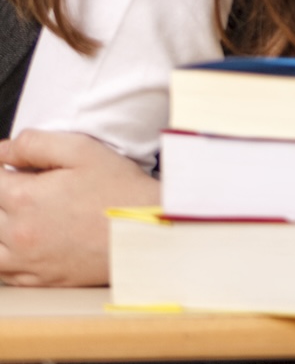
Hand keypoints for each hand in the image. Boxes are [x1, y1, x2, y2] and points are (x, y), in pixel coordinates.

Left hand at [0, 129, 160, 286]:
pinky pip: (3, 272)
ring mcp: (26, 260)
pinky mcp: (38, 279)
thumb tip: (2, 150)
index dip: (2, 170)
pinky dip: (6, 257)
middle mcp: (17, 232)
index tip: (13, 169)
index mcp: (24, 198)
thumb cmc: (122, 191)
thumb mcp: (83, 150)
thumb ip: (35, 143)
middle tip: (26, 193)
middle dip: (4, 197)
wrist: (150, 232)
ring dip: (1, 229)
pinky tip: (25, 243)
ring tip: (20, 219)